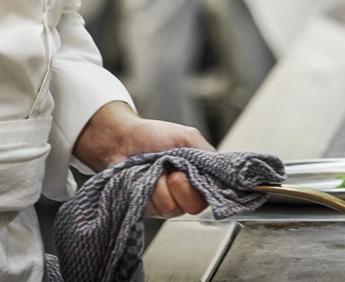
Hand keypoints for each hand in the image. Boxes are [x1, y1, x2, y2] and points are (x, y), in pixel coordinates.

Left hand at [73, 101, 213, 217]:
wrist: (122, 139)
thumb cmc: (153, 136)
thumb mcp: (188, 137)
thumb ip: (208, 154)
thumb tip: (222, 170)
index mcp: (198, 177)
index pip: (212, 194)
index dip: (203, 185)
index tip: (190, 172)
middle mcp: (184, 193)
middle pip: (195, 206)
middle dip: (182, 185)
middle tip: (171, 170)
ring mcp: (166, 202)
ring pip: (172, 207)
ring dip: (161, 185)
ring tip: (154, 170)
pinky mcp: (148, 208)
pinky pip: (155, 207)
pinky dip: (149, 189)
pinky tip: (144, 178)